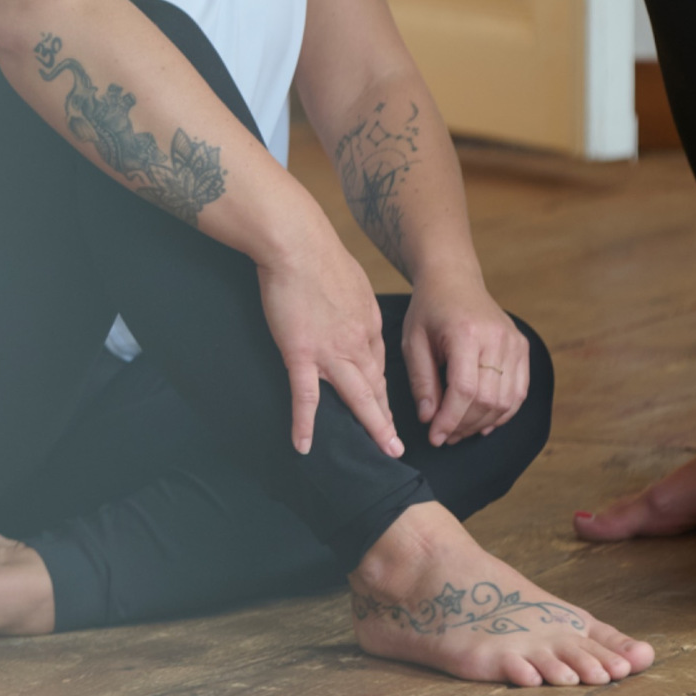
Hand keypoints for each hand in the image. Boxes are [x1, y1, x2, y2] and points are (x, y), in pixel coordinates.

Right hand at [257, 217, 402, 458]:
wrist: (298, 243)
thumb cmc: (321, 256)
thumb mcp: (353, 282)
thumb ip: (356, 306)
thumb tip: (353, 317)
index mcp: (369, 323)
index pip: (379, 365)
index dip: (383, 391)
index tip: (386, 409)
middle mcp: (357, 341)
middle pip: (375, 387)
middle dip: (387, 419)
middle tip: (396, 448)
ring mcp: (330, 350)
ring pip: (356, 396)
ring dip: (371, 426)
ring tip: (381, 451)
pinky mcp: (300, 353)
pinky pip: (305, 396)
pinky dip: (305, 424)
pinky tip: (303, 445)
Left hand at [402, 267, 530, 447]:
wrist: (454, 280)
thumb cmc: (429, 310)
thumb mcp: (413, 343)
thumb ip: (421, 382)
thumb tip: (429, 419)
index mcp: (466, 333)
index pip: (464, 390)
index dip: (450, 420)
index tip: (434, 436)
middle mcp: (497, 337)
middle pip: (487, 399)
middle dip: (464, 425)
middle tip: (444, 436)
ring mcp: (514, 341)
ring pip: (506, 400)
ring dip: (482, 423)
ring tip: (460, 429)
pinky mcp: (522, 347)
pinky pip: (519, 391)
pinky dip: (503, 412)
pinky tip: (482, 420)